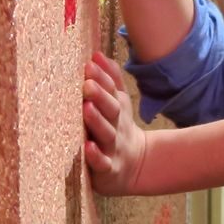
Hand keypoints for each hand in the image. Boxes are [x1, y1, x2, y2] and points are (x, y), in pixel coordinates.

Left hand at [82, 53, 148, 195]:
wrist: (136, 165)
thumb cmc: (118, 128)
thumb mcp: (119, 102)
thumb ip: (110, 79)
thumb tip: (96, 54)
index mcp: (117, 108)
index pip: (112, 90)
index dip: (102, 78)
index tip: (89, 64)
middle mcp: (116, 126)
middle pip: (111, 110)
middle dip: (100, 96)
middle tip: (87, 83)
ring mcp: (113, 148)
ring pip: (106, 134)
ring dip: (97, 121)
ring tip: (86, 108)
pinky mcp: (108, 169)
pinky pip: (102, 163)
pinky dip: (96, 156)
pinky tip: (87, 147)